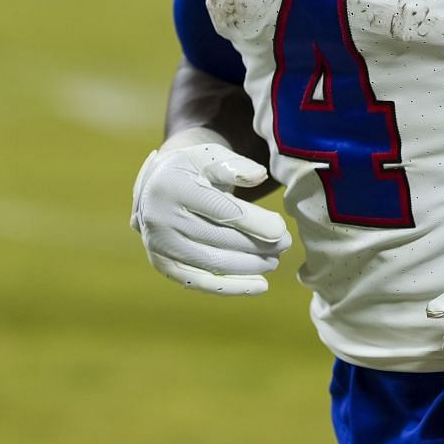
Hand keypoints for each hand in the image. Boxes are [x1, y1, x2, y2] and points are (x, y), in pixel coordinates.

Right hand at [131, 130, 290, 294]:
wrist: (157, 188)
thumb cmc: (193, 169)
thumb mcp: (210, 156)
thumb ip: (234, 165)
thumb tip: (259, 176)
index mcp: (171, 186)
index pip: (219, 209)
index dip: (253, 222)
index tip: (280, 230)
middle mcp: (159, 219)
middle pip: (217, 239)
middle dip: (256, 244)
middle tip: (286, 244)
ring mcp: (159, 245)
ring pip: (212, 263)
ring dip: (249, 266)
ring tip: (275, 259)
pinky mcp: (163, 265)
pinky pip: (201, 282)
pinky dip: (232, 287)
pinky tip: (260, 285)